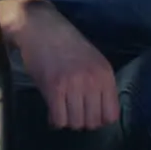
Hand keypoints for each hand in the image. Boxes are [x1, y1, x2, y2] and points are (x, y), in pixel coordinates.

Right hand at [8, 0, 119, 130]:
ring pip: (76, 123)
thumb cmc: (64, 42)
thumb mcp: (92, 60)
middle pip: (93, 122)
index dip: (98, 119)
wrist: (39, 26)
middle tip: (72, 112)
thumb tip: (96, 112)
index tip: (87, 113)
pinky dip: (55, 120)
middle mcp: (92, 81)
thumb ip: (98, 83)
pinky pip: (59, 119)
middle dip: (82, 121)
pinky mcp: (54, 87)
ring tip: (61, 110)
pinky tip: (52, 110)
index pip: (111, 115)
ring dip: (68, 121)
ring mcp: (73, 85)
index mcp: (105, 74)